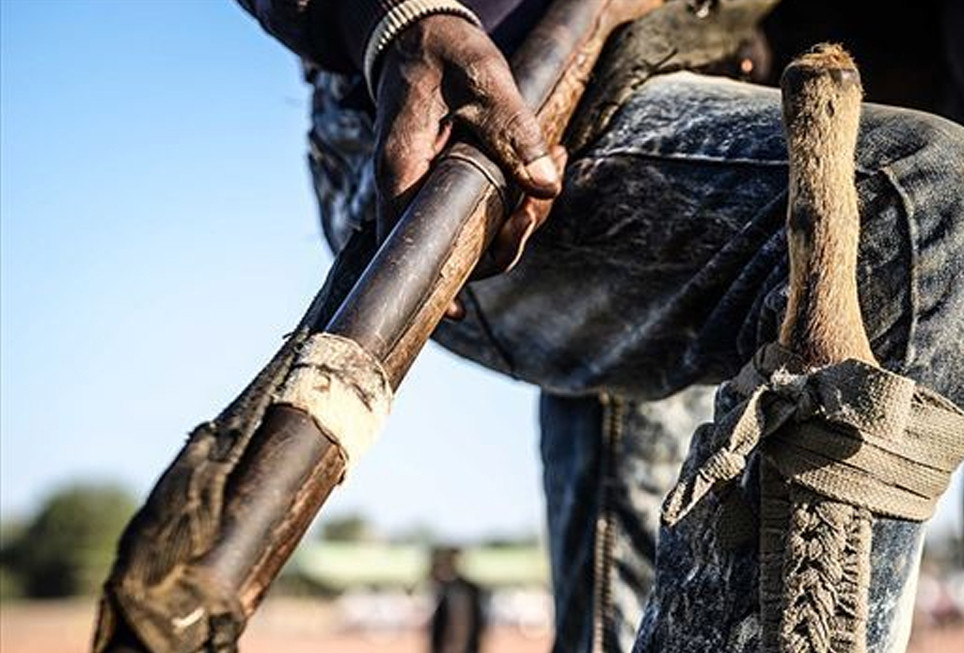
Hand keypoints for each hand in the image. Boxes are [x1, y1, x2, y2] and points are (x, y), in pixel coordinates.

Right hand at [372, 14, 566, 303]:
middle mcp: (408, 185)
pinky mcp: (448, 181)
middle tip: (542, 199)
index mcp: (402, 166)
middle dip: (509, 238)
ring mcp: (428, 186)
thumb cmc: (443, 49)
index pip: (407, 241)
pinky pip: (484, 208)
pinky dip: (520, 195)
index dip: (434, 282)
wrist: (419, 28)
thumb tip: (547, 187)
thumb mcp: (482, 77)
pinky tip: (552, 163)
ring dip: (524, 214)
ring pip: (476, 230)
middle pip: (454, 247)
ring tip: (560, 160)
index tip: (460, 313)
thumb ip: (513, 129)